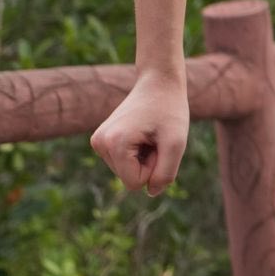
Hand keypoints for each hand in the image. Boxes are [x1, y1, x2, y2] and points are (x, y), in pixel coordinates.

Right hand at [91, 68, 189, 194]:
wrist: (159, 83)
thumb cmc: (170, 110)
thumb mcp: (176, 143)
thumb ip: (166, 174)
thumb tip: (151, 192)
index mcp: (114, 143)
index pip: (135, 183)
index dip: (154, 167)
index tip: (159, 142)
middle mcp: (99, 143)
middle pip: (129, 178)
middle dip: (148, 163)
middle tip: (155, 136)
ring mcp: (98, 141)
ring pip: (127, 171)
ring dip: (144, 157)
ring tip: (149, 133)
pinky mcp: (102, 140)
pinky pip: (124, 163)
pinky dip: (138, 153)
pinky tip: (142, 133)